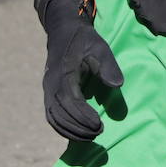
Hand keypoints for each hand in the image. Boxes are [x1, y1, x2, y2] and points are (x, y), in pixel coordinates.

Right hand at [42, 0, 123, 141]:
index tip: (99, 125)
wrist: (64, 31)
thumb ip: (108, 65)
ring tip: (92, 136)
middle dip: (79, 128)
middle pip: (60, 114)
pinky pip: (52, 116)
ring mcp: (47, 90)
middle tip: (99, 132)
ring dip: (71, 131)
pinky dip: (63, 128)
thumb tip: (118, 85)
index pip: (69, 101)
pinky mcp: (48, 94)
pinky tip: (79, 132)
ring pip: (54, 118)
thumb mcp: (99, 47)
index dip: (83, 116)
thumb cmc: (84, 40)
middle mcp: (51, 84)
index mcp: (63, 73)